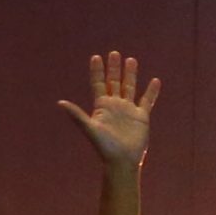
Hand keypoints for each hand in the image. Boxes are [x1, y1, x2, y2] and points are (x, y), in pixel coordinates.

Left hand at [59, 51, 159, 167]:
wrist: (122, 161)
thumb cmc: (104, 147)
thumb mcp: (90, 128)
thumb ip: (77, 115)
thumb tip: (60, 103)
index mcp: (102, 106)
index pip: (99, 84)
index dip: (97, 71)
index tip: (96, 57)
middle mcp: (115, 106)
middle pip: (114, 82)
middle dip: (114, 68)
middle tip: (114, 53)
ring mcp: (128, 110)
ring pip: (130, 87)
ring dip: (130, 74)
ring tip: (131, 60)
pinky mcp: (141, 117)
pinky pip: (147, 101)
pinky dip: (151, 91)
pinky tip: (155, 80)